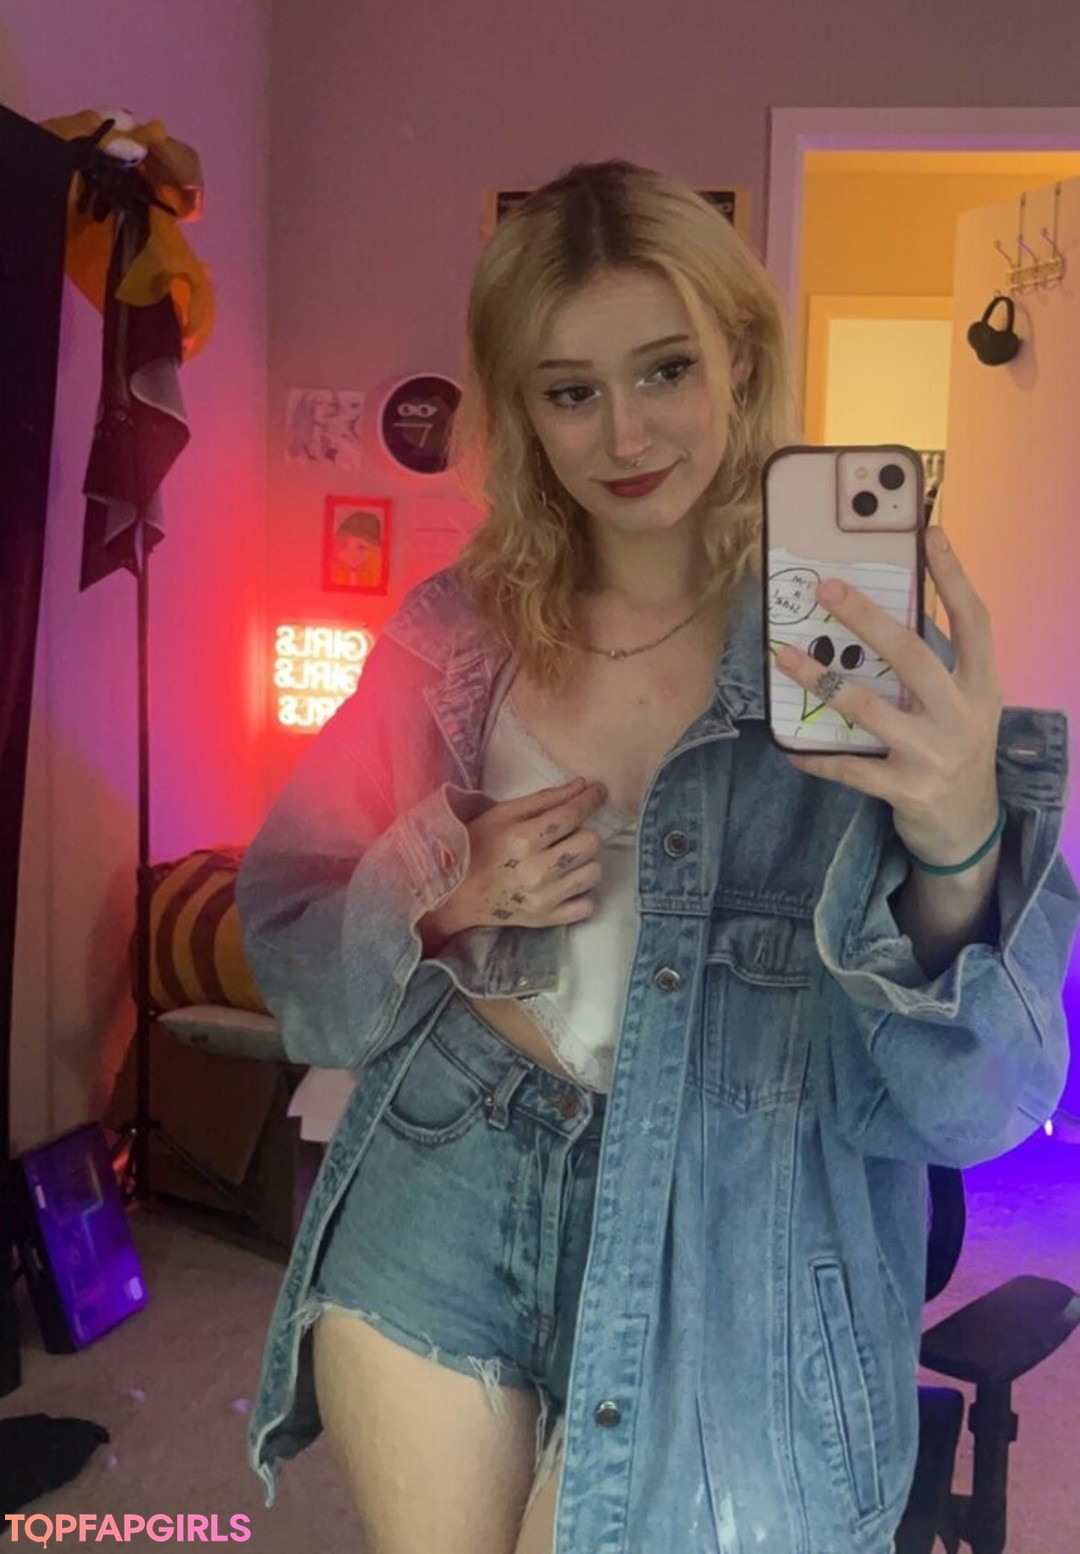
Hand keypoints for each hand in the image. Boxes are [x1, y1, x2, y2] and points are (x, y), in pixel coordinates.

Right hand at [423, 776, 606, 939]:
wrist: (456, 895)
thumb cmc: (476, 846)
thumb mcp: (501, 814)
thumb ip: (543, 799)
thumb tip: (582, 785)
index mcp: (522, 839)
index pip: (572, 815)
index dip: (591, 799)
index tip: (599, 791)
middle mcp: (536, 870)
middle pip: (591, 843)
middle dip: (583, 832)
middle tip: (566, 834)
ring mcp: (544, 899)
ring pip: (594, 872)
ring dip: (584, 862)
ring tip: (564, 859)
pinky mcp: (547, 920)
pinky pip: (588, 905)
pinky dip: (581, 893)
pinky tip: (564, 883)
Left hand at [774, 527, 1003, 866]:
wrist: (969, 828)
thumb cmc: (955, 749)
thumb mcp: (962, 705)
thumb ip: (934, 667)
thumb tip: (879, 614)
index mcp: (982, 686)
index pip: (975, 621)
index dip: (954, 576)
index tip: (930, 533)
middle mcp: (962, 716)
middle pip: (915, 656)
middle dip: (868, 619)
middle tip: (827, 588)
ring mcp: (934, 755)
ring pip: (872, 709)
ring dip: (824, 680)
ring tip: (786, 657)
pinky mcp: (906, 789)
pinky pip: (851, 767)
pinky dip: (818, 757)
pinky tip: (790, 747)